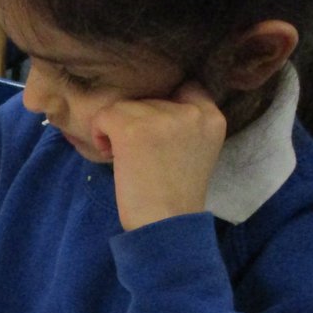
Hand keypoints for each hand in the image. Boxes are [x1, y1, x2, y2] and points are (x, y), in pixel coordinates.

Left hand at [95, 81, 226, 230]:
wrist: (166, 225)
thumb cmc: (174, 196)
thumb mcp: (196, 150)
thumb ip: (184, 124)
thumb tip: (147, 102)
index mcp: (212, 117)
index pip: (186, 86)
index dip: (163, 105)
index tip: (155, 129)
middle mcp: (190, 112)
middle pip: (150, 98)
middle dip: (138, 121)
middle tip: (140, 155)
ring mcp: (162, 118)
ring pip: (124, 106)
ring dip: (117, 128)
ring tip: (126, 157)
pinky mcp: (132, 129)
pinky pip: (104, 116)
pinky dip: (99, 134)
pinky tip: (110, 155)